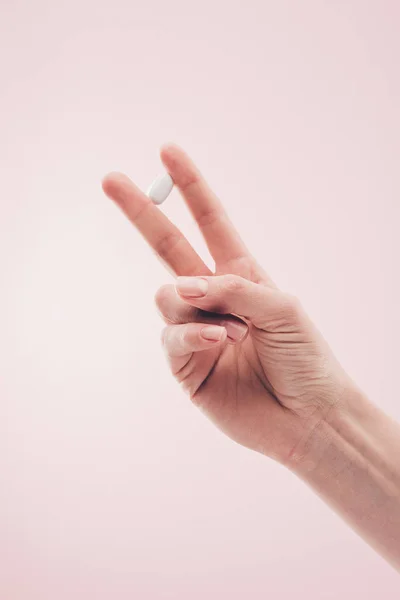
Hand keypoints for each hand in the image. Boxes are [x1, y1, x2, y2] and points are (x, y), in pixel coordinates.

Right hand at [102, 144, 351, 464]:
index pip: (209, 222)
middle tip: (110, 180)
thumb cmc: (305, 358)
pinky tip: (219, 343)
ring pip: (168, 297)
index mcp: (240, 275)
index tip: (168, 152)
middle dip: (141, 213)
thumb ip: (233, 287)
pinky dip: (194, 336)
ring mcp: (195, 331)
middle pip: (167, 247)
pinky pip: (171, 338)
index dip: (190, 187)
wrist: (308, 416)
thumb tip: (182, 286)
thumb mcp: (280, 306)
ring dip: (198, 307)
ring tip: (234, 332)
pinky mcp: (185, 365)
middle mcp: (212, 299)